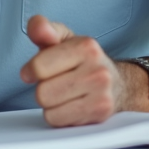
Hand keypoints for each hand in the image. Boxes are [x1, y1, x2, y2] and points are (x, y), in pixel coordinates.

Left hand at [19, 15, 148, 125]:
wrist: (117, 84)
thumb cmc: (82, 61)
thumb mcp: (62, 39)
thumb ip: (43, 29)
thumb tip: (38, 26)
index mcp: (86, 47)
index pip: (39, 67)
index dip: (31, 71)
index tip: (37, 71)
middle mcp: (98, 70)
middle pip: (42, 93)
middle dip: (43, 89)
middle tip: (56, 83)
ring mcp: (102, 95)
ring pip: (50, 111)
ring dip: (51, 105)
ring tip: (65, 94)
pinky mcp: (100, 114)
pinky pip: (59, 122)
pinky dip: (59, 116)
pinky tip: (71, 105)